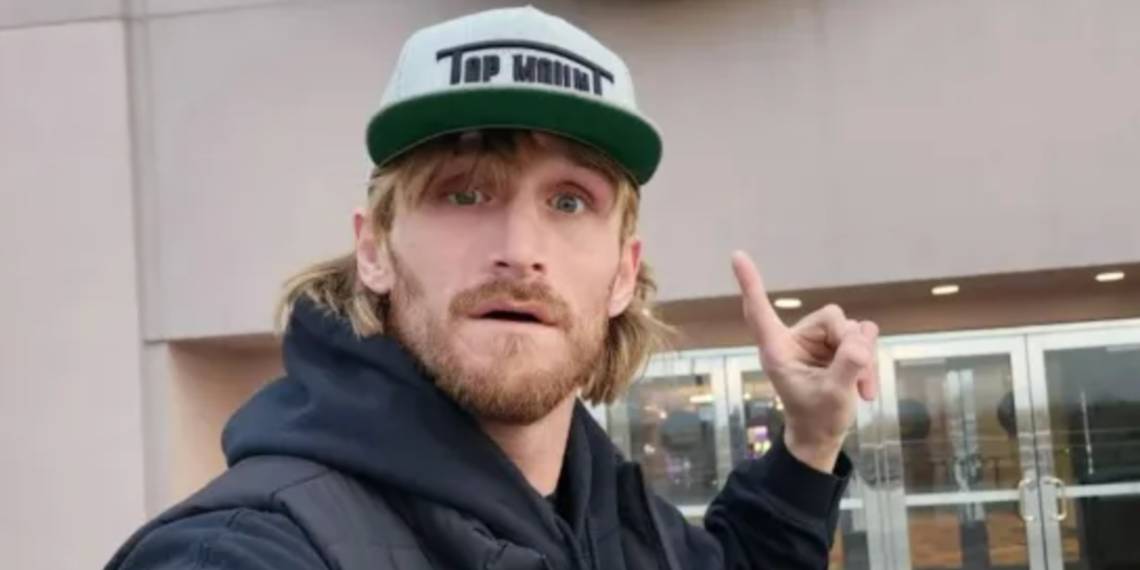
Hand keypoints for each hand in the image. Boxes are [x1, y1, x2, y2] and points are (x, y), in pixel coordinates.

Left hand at [730, 251, 879, 472]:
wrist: (823, 434)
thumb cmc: (817, 418)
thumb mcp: (833, 396)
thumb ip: (847, 366)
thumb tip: (862, 338)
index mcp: (777, 349)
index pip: (760, 311)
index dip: (750, 283)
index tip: (737, 255)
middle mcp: (796, 339)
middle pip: (831, 318)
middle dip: (851, 345)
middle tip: (855, 377)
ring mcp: (818, 341)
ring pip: (851, 327)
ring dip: (864, 358)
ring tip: (858, 388)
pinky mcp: (837, 345)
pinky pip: (863, 336)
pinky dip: (870, 360)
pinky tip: (865, 386)